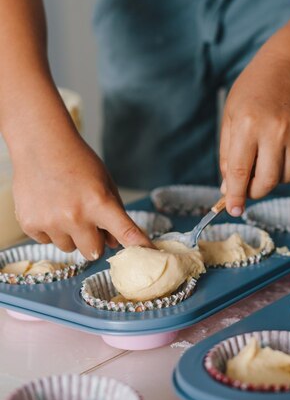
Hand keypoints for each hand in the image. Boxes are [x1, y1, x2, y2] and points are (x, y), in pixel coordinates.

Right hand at [12, 134, 152, 259]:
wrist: (40, 145)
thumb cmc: (77, 162)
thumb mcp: (104, 182)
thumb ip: (114, 213)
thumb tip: (113, 244)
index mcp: (99, 203)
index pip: (125, 232)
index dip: (139, 245)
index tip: (149, 254)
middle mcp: (75, 216)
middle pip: (93, 252)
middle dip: (94, 241)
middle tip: (88, 220)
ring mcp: (51, 222)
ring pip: (69, 248)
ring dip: (70, 235)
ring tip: (64, 207)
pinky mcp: (30, 224)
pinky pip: (46, 241)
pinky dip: (49, 229)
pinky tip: (47, 206)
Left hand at [220, 61, 289, 215]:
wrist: (286, 71)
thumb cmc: (250, 95)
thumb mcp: (230, 119)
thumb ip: (227, 156)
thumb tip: (228, 190)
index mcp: (248, 125)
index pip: (240, 171)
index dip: (236, 195)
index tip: (233, 209)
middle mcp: (275, 130)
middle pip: (267, 181)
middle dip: (255, 190)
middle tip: (247, 186)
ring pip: (285, 177)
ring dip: (272, 176)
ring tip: (265, 154)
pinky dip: (286, 164)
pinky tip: (280, 144)